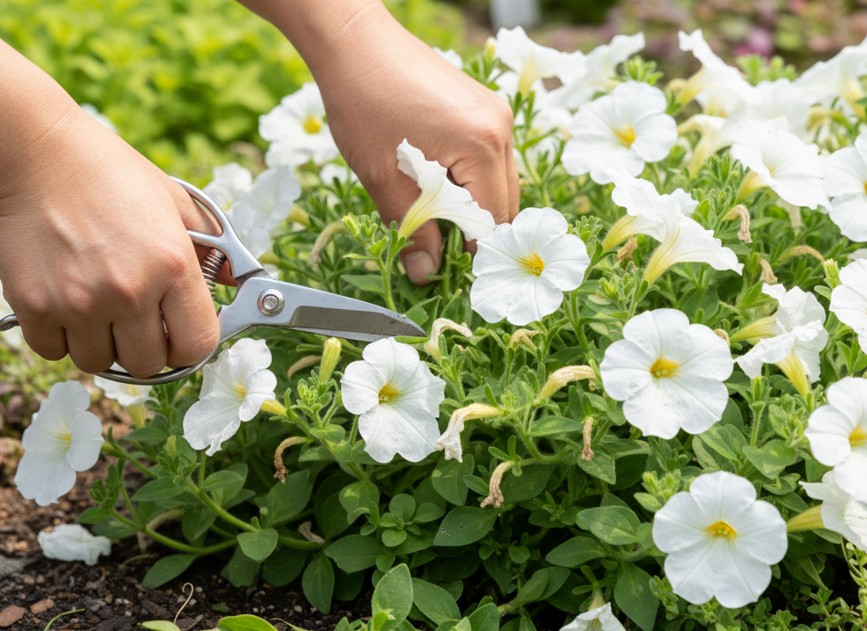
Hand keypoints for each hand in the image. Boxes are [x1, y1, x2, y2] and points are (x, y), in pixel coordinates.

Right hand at [0, 95, 218, 376]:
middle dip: (148, 349)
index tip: (182, 335)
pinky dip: (61, 338)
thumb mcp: (175, 201)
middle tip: (139, 323)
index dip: (192, 346)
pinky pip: (54, 351)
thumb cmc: (110, 173)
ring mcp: (79, 302)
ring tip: (101, 310)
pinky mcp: (34, 305)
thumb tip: (235, 280)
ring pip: (99, 363)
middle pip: (148, 365)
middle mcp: (129, 290)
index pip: (197, 347)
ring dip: (103, 345)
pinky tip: (68, 305)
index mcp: (172, 265)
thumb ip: (211, 246)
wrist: (38, 151)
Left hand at [240, 1, 519, 283]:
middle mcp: (499, 128)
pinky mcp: (483, 107)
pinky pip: (489, 159)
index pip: (492, 220)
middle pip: (504, 204)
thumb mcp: (382, 176)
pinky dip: (470, 181)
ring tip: (433, 221)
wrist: (354, 41)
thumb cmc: (362, 101)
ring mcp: (495, 114)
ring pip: (499, 183)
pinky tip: (438, 188)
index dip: (471, 254)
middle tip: (438, 253)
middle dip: (474, 234)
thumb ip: (411, 228)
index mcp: (481, 145)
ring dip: (471, 208)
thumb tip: (425, 273)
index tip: (447, 274)